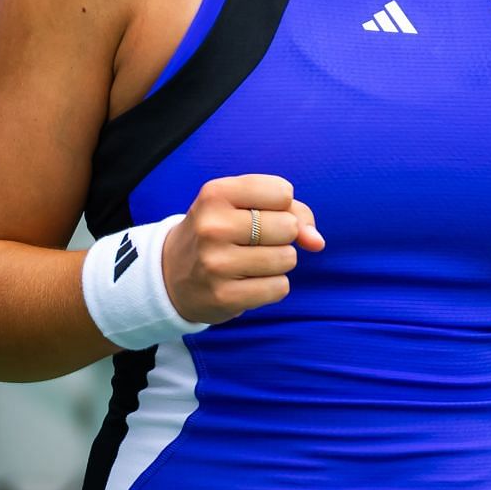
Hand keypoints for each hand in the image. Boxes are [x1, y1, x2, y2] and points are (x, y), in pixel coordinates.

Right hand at [162, 174, 324, 323]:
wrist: (172, 274)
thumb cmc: (221, 231)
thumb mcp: (244, 206)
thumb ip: (293, 212)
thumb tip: (317, 242)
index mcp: (215, 194)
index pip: (283, 192)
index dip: (281, 205)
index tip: (260, 212)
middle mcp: (212, 226)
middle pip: (288, 227)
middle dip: (283, 235)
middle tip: (255, 240)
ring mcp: (215, 263)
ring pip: (287, 258)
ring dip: (279, 261)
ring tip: (252, 261)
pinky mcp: (224, 297)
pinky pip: (280, 288)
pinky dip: (273, 286)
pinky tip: (249, 282)